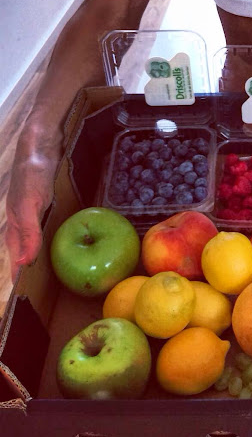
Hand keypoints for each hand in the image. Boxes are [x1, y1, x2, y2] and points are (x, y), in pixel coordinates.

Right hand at [5, 139, 59, 281]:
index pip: (14, 254)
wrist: (39, 144)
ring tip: (44, 264)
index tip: (21, 293)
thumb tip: (24, 262)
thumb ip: (28, 233)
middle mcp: (19, 217)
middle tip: (35, 283)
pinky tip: (52, 233)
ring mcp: (28, 207)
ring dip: (34, 248)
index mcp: (14, 222)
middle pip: (19, 246)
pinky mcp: (39, 198)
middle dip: (25, 263)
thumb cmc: (33, 173)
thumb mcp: (32, 205)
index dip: (18, 272)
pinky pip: (40, 222)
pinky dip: (43, 232)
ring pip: (29, 235)